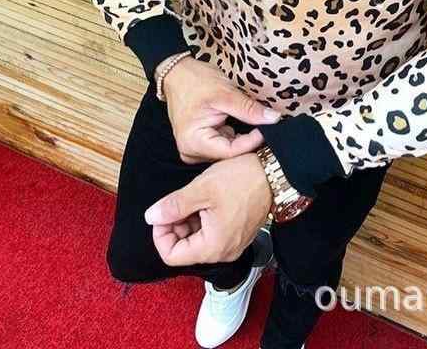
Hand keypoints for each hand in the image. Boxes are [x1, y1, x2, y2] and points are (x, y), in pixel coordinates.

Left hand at [144, 152, 272, 264]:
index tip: (163, 212)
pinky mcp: (238, 234)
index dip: (160, 234)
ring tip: (194, 196)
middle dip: (174, 225)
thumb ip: (173, 206)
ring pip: (198, 240)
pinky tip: (206, 199)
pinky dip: (203, 219)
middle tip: (178, 200)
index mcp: (213, 247)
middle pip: (185, 249)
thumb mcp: (201, 188)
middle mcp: (223, 252)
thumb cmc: (242, 179)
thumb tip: (151, 217)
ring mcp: (232, 244)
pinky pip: (212, 234)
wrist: (275, 171)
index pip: (171, 255)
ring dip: (188, 220)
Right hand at [162, 57, 276, 162]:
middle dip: (248, 141)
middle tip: (266, 126)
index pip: (231, 152)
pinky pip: (225, 143)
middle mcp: (192, 151)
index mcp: (193, 143)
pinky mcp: (202, 142)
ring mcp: (196, 148)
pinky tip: (241, 124)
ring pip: (229, 150)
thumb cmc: (194, 81)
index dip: (252, 141)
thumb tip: (273, 119)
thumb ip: (248, 109)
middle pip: (229, 154)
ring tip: (253, 124)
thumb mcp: (224, 93)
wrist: (178, 73)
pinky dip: (236, 135)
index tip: (268, 127)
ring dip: (242, 138)